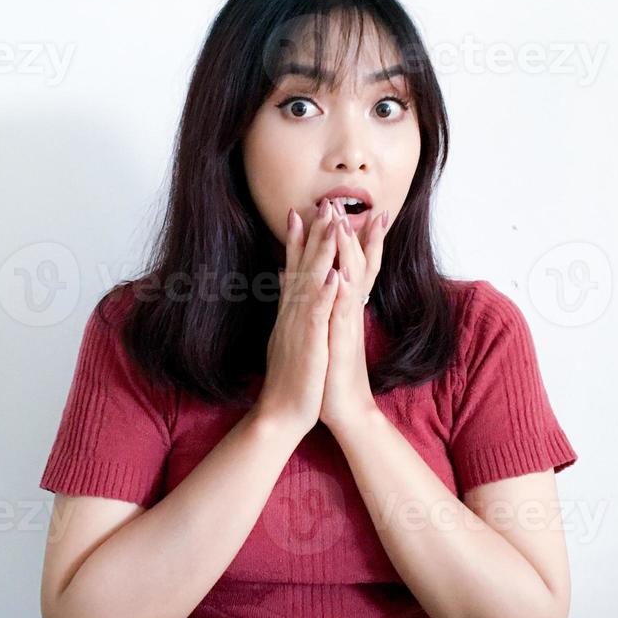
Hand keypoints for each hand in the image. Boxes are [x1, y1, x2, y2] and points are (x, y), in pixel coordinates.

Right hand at [253, 197, 341, 435]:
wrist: (282, 413)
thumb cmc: (291, 378)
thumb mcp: (287, 338)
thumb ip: (286, 308)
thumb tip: (282, 281)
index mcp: (291, 313)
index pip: (293, 269)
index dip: (297, 240)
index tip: (299, 212)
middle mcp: (292, 314)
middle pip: (303, 267)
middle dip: (314, 234)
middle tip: (323, 203)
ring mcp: (300, 327)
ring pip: (311, 282)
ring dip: (321, 252)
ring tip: (332, 225)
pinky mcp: (310, 344)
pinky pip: (317, 315)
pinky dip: (325, 293)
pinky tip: (335, 275)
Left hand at [319, 198, 390, 432]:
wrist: (343, 409)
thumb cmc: (329, 372)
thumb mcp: (321, 332)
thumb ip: (318, 304)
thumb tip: (302, 279)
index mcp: (340, 307)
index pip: (343, 264)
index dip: (340, 238)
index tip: (334, 210)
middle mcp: (347, 311)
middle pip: (352, 264)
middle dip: (348, 233)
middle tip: (341, 202)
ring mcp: (346, 324)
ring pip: (350, 281)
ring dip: (347, 252)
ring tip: (343, 224)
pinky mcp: (343, 342)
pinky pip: (344, 312)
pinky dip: (343, 291)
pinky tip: (341, 272)